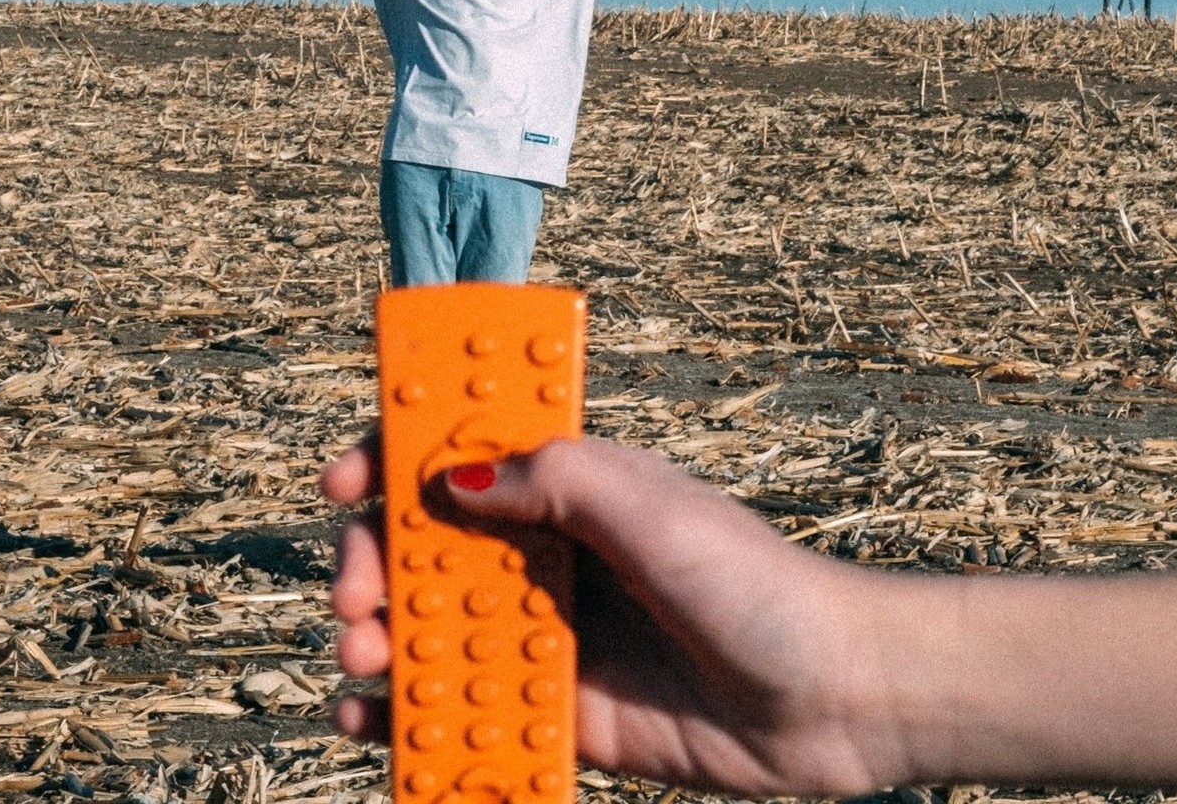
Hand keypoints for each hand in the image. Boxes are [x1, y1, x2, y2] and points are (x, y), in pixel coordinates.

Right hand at [321, 433, 902, 797]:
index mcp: (572, 488)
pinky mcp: (563, 710)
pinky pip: (469, 706)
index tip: (343, 479)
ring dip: (378, 637)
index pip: (462, 454)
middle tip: (355, 593)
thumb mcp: (648, 506)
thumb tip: (449, 479)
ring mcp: (554, 633)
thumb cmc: (754, 583)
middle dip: (372, 562)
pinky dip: (410, 715)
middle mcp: (552, 555)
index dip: (393, 456)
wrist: (833, 698)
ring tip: (362, 656)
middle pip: (426, 547)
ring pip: (434, 627)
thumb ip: (551, 479)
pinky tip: (369, 721)